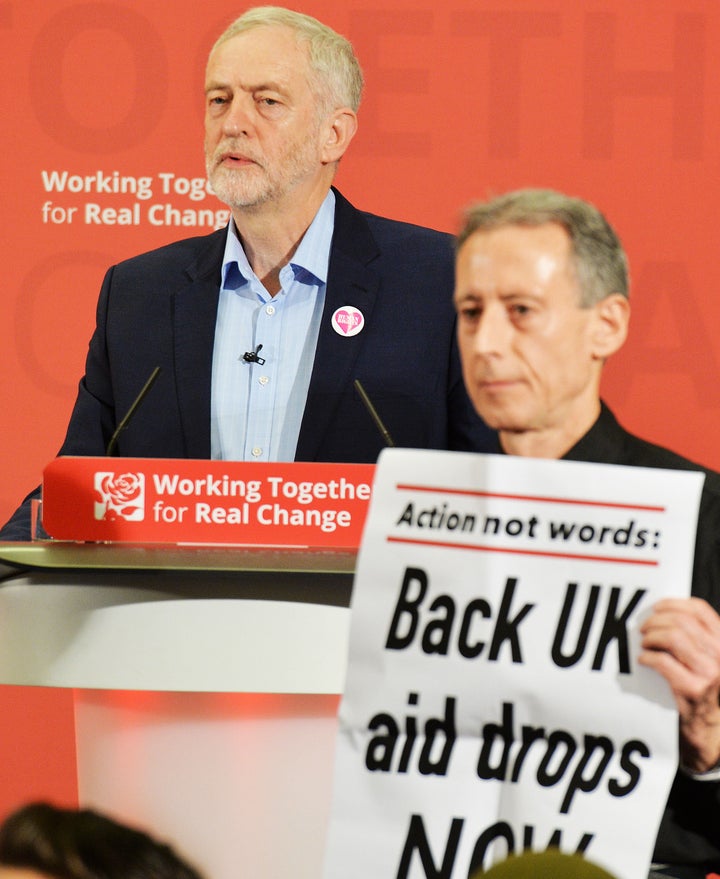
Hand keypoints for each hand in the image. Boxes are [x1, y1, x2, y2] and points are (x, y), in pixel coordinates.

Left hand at [638, 597, 719, 772]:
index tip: (657, 606)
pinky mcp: (693, 689)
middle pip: (683, 622)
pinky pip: (663, 661)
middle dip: (656, 621)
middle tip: (643, 628)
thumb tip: (665, 613)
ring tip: (644, 643)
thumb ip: (697, 637)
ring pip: (673, 638)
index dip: (674, 604)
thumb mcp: (708, 659)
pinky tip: (643, 660)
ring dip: (651, 637)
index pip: (701, 610)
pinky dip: (648, 657)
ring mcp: (710, 673)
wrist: (710, 730)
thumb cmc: (704, 689)